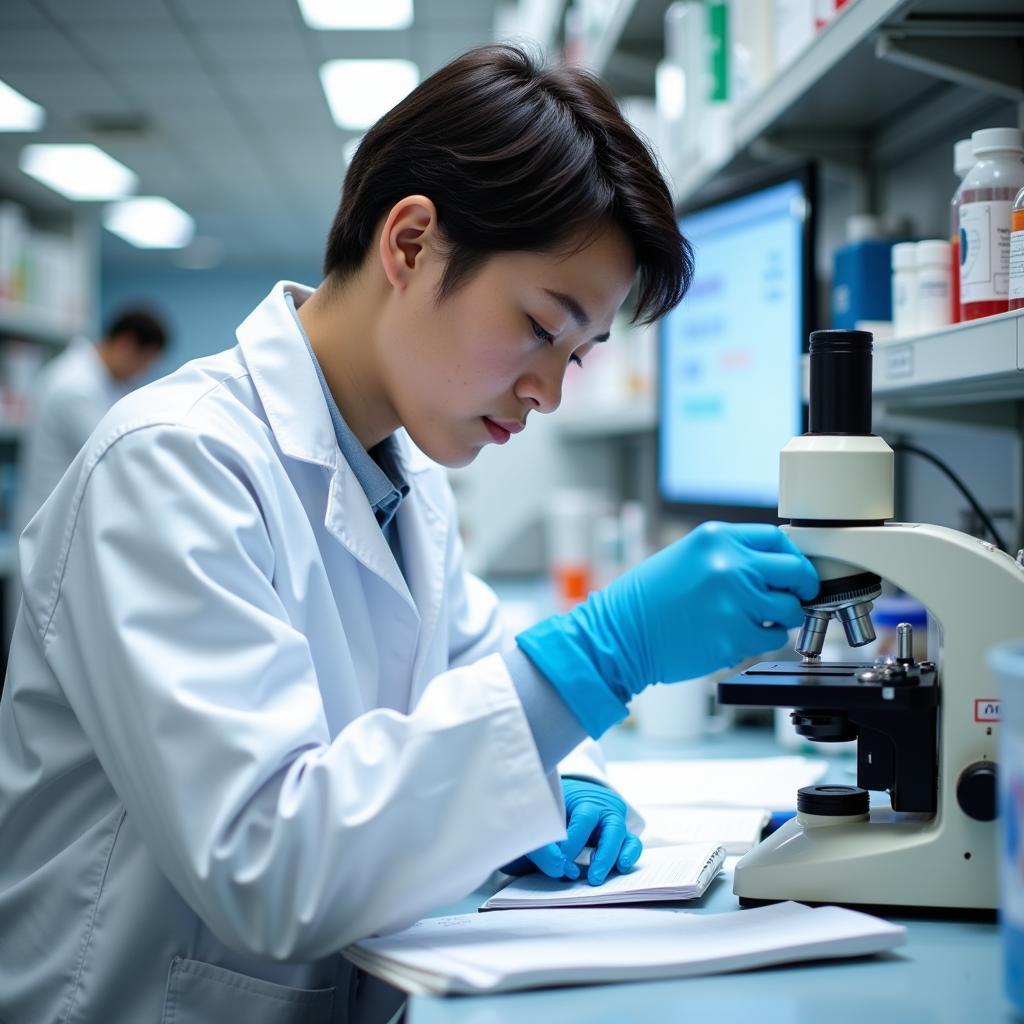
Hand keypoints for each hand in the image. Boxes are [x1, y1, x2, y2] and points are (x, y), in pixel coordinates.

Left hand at [502, 779, 641, 885]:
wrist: (564, 801)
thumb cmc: (552, 810)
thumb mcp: (542, 819)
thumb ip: (545, 845)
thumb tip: (558, 868)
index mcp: (583, 797)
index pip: (585, 817)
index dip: (575, 840)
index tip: (561, 859)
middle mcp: (603, 807)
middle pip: (612, 827)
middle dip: (602, 854)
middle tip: (592, 877)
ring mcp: (614, 820)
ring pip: (624, 836)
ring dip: (613, 857)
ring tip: (600, 876)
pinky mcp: (621, 834)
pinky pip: (632, 843)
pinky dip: (629, 855)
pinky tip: (621, 867)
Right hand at [517, 522, 818, 736]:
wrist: (618, 635)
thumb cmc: (645, 601)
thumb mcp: (687, 557)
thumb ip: (729, 555)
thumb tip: (773, 567)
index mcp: (716, 537)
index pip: (778, 540)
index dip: (793, 559)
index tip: (794, 572)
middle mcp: (729, 563)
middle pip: (796, 572)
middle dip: (801, 589)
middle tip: (793, 599)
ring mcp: (734, 600)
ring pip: (790, 610)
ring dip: (779, 619)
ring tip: (753, 621)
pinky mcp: (734, 635)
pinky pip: (772, 638)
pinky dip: (761, 640)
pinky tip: (735, 636)